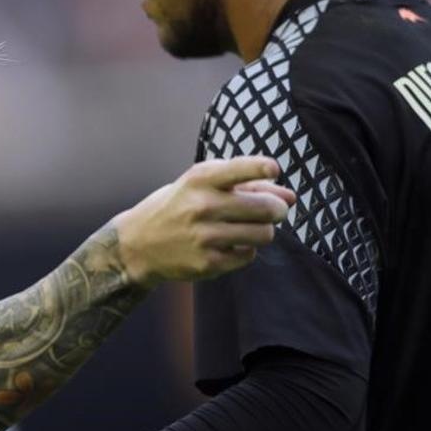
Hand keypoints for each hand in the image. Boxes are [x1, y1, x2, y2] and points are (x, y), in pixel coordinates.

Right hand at [112, 155, 293, 287]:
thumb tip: (291, 197)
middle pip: (266, 208)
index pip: (238, 169)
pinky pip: (249, 255)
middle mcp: (202, 207)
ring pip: (264, 234)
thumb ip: (246, 185)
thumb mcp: (201, 186)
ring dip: (264, 231)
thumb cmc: (178, 207)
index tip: (273, 169)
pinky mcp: (208, 263)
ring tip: (251, 228)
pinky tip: (230, 245)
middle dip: (278, 209)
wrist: (139, 244)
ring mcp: (205, 237)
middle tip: (275, 211)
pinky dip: (246, 250)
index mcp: (199, 180)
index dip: (262, 167)